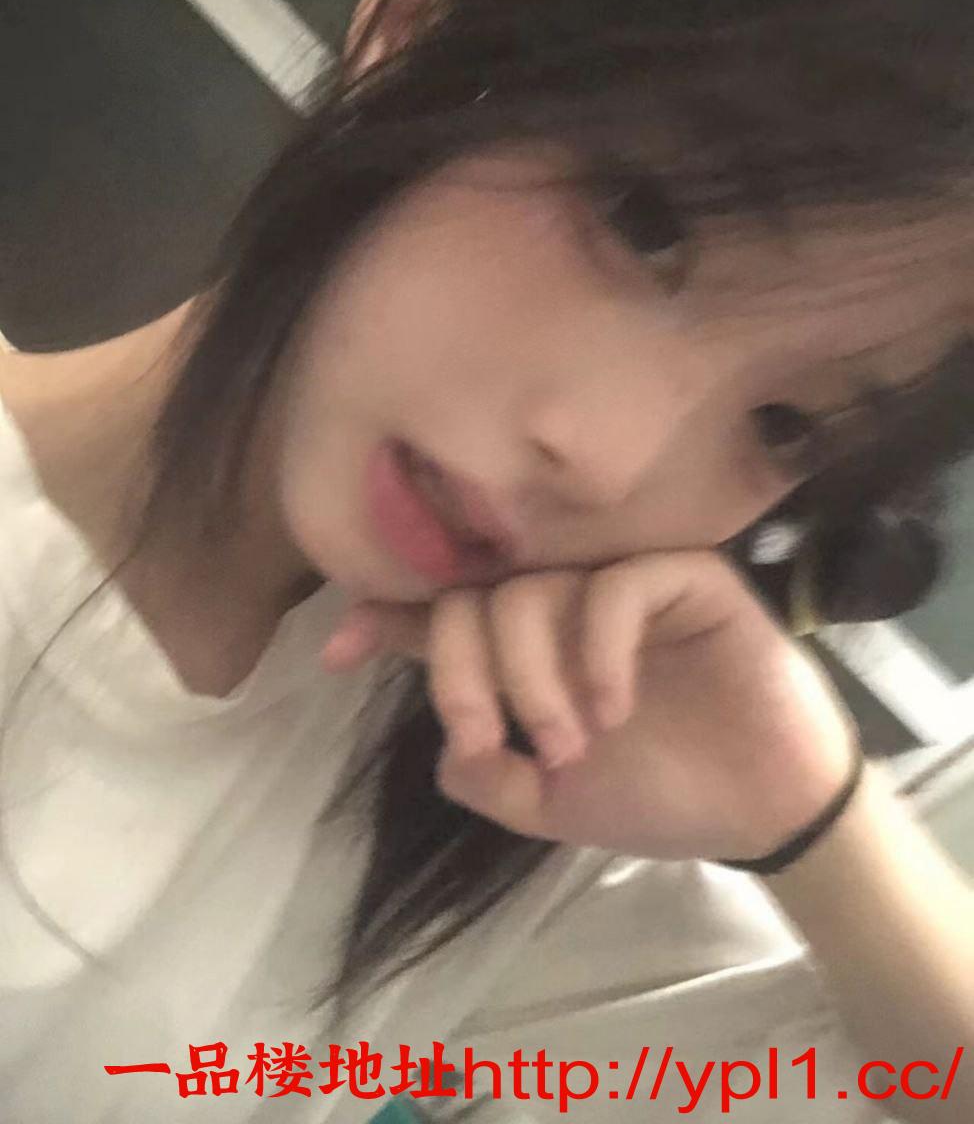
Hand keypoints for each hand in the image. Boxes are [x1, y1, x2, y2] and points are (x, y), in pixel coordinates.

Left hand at [320, 551, 859, 862]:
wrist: (762, 803)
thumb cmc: (657, 793)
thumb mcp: (551, 803)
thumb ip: (488, 776)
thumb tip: (447, 747)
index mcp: (529, 649)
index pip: (444, 616)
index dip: (385, 622)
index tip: (336, 650)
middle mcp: (565, 605)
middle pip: (473, 600)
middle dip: (467, 676)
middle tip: (503, 742)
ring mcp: (620, 583)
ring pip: (532, 590)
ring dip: (534, 675)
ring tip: (573, 742)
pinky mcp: (683, 575)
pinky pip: (612, 586)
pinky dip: (598, 649)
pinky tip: (614, 706)